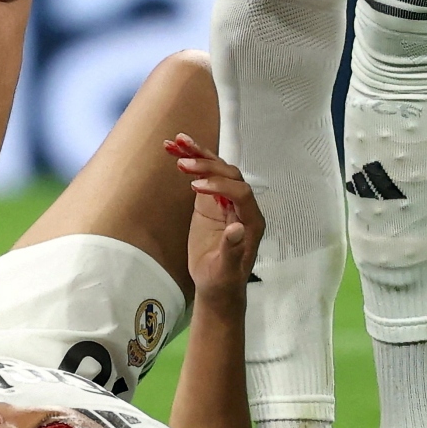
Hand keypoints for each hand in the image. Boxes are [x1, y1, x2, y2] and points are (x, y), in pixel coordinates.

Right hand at [165, 134, 264, 302]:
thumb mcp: (227, 270)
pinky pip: (203, 177)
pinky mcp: (211, 201)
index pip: (241, 193)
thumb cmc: (223, 280)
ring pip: (216, 170)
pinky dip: (191, 162)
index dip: (221, 186)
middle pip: (229, 175)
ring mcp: (226, 201)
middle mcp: (241, 206)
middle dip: (207, 166)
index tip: (196, 187)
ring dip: (197, 154)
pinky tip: (175, 150)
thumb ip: (233, 249)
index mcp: (251, 221)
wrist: (217, 286)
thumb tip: (237, 229)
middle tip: (182, 162)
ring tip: (175, 141)